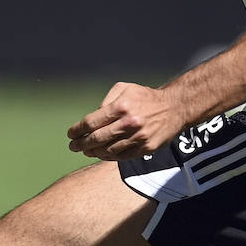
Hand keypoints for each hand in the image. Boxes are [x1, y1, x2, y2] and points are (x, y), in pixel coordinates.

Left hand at [68, 82, 187, 159]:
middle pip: (97, 138)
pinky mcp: (146, 148)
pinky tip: (101, 154)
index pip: (91, 122)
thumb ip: (106, 100)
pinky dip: (108, 157)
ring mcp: (138, 137)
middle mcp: (129, 123)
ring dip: (93, 152)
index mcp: (121, 106)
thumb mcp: (124, 88)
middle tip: (73, 146)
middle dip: (81, 143)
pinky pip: (122, 157)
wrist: (174, 108)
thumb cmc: (146, 97)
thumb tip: (94, 117)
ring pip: (108, 150)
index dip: (77, 130)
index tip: (71, 134)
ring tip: (85, 150)